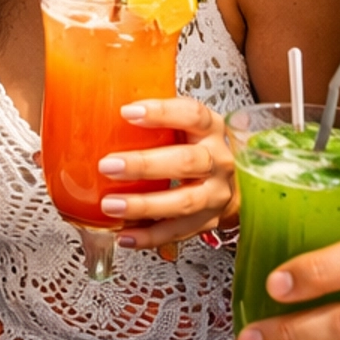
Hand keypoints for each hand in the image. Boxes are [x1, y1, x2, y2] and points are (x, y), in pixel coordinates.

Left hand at [93, 98, 234, 254]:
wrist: (239, 183)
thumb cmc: (199, 147)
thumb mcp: (186, 125)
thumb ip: (155, 118)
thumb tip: (101, 103)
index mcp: (210, 129)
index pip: (192, 115)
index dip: (162, 113)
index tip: (127, 112)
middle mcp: (218, 160)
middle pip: (187, 162)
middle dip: (144, 166)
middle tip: (109, 166)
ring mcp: (216, 194)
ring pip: (184, 202)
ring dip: (144, 205)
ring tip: (111, 205)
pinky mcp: (209, 221)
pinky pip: (179, 232)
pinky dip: (150, 236)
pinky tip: (125, 235)